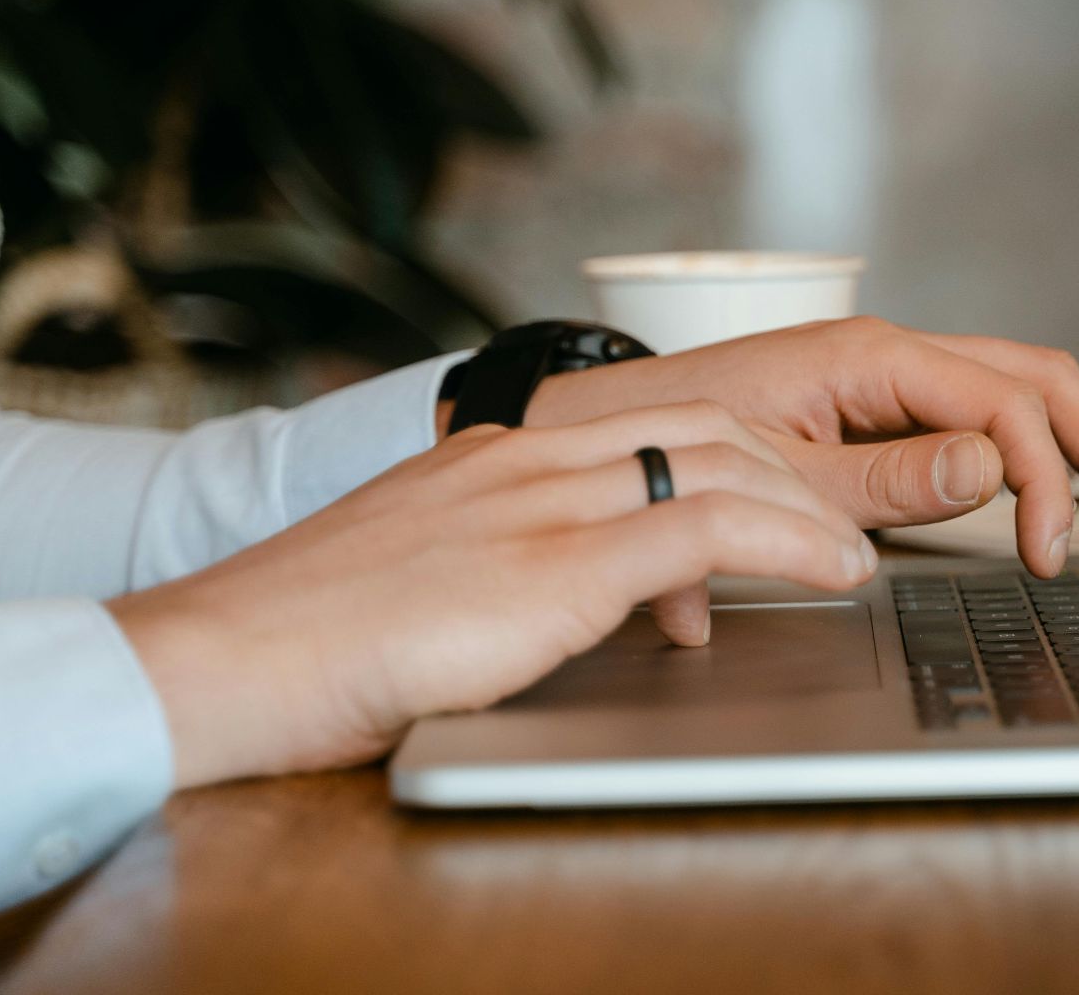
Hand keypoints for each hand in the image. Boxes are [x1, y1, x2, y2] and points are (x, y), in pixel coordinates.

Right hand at [107, 404, 874, 788]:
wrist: (226, 657)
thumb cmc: (311, 638)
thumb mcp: (423, 576)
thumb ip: (499, 565)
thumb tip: (561, 600)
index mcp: (495, 456)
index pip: (648, 420)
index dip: (737, 452)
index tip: (783, 489)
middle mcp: (526, 460)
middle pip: (702, 425)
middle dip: (789, 468)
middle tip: (838, 519)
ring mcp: (540, 505)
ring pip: (717, 461)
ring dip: (808, 503)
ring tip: (853, 552)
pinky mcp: (553, 565)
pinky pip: (705, 529)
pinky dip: (788, 542)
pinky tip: (833, 570)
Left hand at [527, 318, 1078, 576]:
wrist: (606, 427)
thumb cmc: (672, 438)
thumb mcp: (779, 471)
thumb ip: (885, 479)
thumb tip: (988, 471)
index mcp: (870, 356)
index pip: (1001, 403)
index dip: (1044, 478)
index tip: (1045, 552)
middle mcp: (892, 355)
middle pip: (1037, 379)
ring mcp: (891, 379)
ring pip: (1022, 389)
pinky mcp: (883, 409)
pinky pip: (983, 414)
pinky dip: (1036, 452)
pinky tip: (1059, 493)